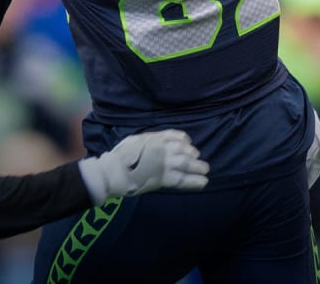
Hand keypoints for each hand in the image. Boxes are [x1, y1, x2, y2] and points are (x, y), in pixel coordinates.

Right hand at [77, 129, 208, 205]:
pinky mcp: (164, 178)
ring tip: (205, 170)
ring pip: (187, 164)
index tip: (188, 145)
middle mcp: (163, 149)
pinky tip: (203, 182)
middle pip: (185, 150)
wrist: (114, 171)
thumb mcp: (135, 140)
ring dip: (198, 167)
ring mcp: (165, 164)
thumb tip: (154, 143)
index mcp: (156, 138)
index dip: (185, 141)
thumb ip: (148, 140)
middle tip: (197, 160)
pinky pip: (183, 180)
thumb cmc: (120, 156)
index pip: (177, 137)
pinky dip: (195, 181)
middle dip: (193, 155)